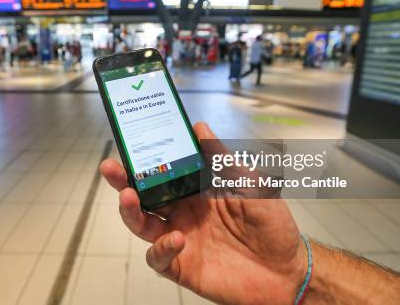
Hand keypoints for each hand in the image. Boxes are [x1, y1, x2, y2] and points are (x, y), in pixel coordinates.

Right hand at [99, 122, 306, 304]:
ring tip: (128, 197)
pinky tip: (175, 238)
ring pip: (143, 224)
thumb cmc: (273, 225)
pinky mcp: (183, 266)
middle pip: (144, 195)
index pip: (164, 171)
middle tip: (110, 167)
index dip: (145, 158)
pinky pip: (159, 258)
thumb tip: (199, 127)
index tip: (130, 141)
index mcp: (197, 190)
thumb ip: (222, 160)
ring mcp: (181, 239)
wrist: (289, 272)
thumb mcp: (251, 186)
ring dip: (130, 211)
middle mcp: (184, 213)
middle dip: (123, 181)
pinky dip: (161, 248)